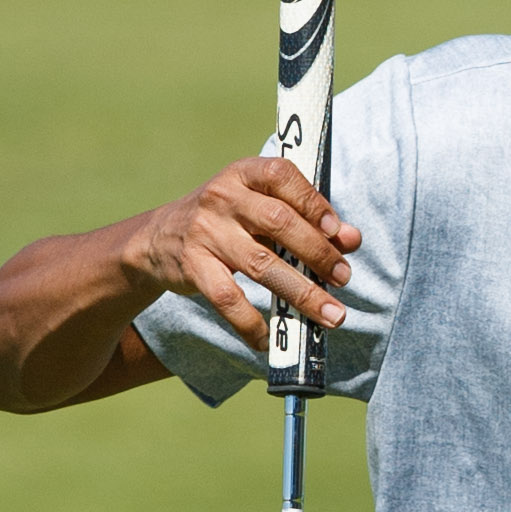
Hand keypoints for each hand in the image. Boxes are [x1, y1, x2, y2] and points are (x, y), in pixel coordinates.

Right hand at [119, 156, 361, 353]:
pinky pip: (227, 298)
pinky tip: (270, 339)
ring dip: (302, 292)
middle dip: (318, 252)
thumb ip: (307, 220)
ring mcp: (205, 231)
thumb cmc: (229, 220)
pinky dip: (251, 322)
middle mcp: (222, 197)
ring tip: (332, 314)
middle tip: (344, 277)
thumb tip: (352, 239)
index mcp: (244, 173)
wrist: (158, 238)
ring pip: (261, 264)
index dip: (313, 202)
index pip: (282, 175)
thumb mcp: (262, 208)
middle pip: (278, 222)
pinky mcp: (192, 266)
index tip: (338, 231)